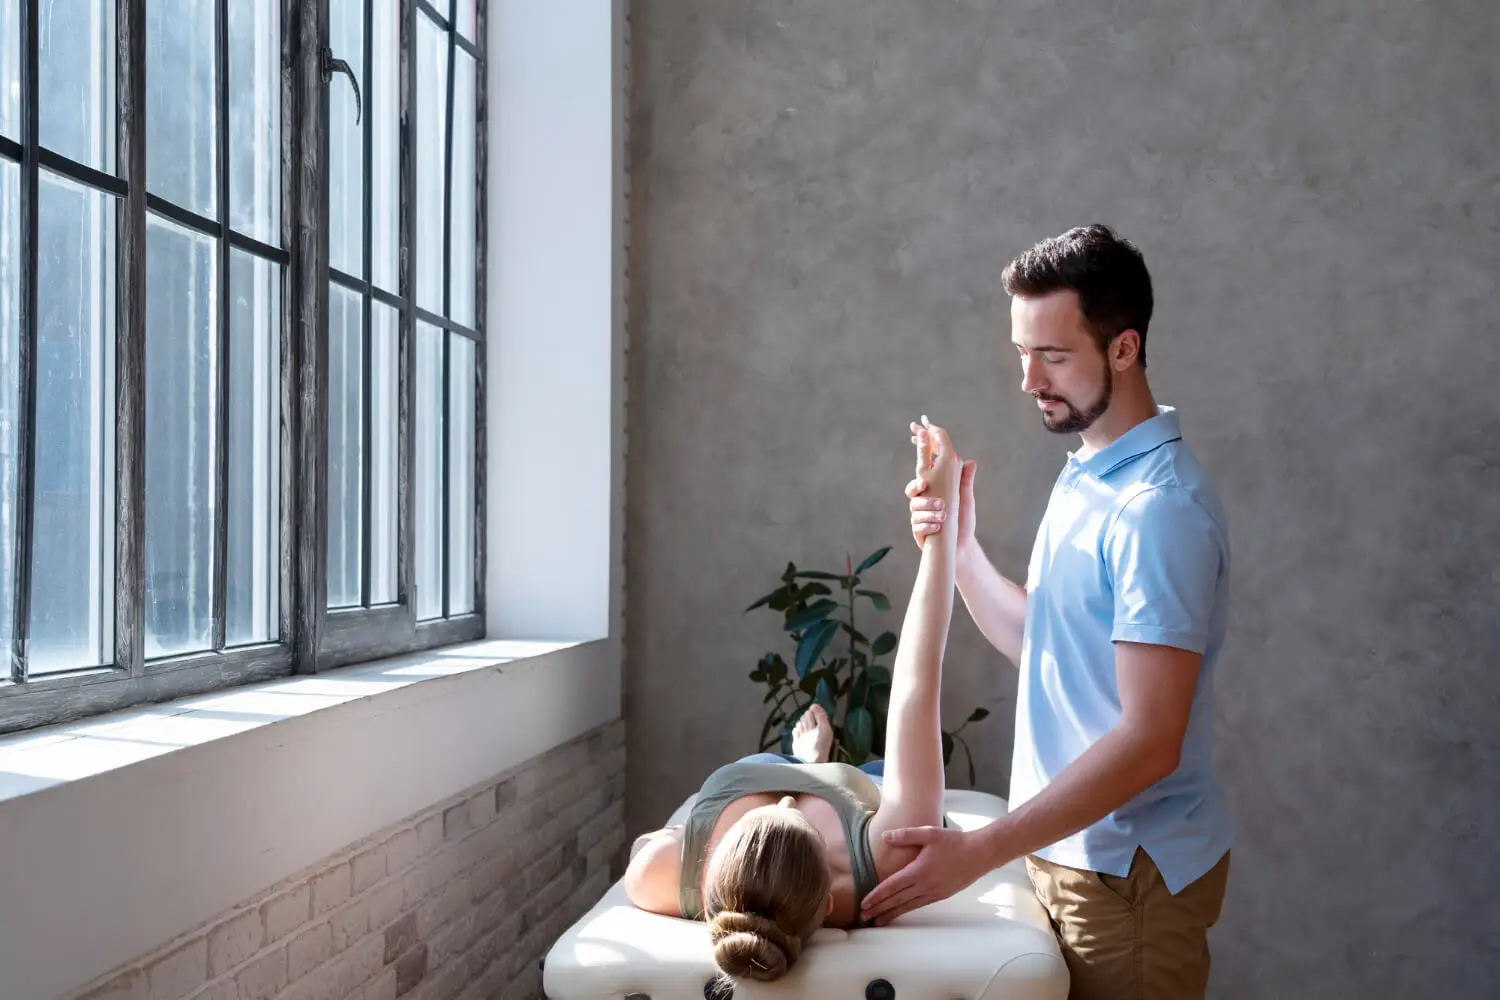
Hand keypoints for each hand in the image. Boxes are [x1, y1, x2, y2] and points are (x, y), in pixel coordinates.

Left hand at [859, 825, 989, 924]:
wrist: (980, 854)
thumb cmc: (954, 842)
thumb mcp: (929, 834)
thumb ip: (905, 835)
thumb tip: (885, 836)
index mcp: (919, 871)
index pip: (892, 887)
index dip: (876, 896)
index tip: (864, 904)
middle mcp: (925, 885)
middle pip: (897, 900)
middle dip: (879, 909)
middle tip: (863, 918)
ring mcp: (934, 893)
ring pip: (908, 906)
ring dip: (891, 914)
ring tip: (877, 921)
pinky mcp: (941, 895)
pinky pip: (919, 905)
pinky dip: (907, 910)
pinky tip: (900, 911)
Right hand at [906, 421, 976, 550]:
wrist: (960, 547)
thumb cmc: (962, 521)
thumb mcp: (965, 499)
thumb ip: (965, 481)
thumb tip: (971, 461)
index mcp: (934, 489)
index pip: (923, 472)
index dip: (918, 465)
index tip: (919, 452)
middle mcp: (924, 500)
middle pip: (911, 488)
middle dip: (915, 485)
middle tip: (924, 485)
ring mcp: (919, 515)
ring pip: (914, 507)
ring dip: (928, 509)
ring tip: (943, 514)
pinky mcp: (918, 530)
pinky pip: (917, 524)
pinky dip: (928, 525)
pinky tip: (938, 527)